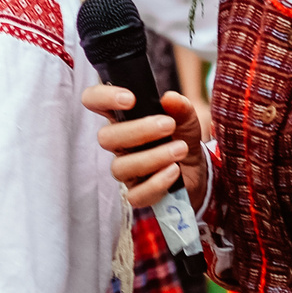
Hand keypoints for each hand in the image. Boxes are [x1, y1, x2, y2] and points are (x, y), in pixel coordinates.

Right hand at [84, 85, 210, 208]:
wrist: (196, 170)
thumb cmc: (181, 138)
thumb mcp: (186, 118)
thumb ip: (180, 106)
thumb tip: (170, 98)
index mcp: (123, 118)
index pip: (95, 101)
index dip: (102, 97)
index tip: (130, 98)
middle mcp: (119, 144)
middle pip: (105, 138)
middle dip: (138, 130)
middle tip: (169, 125)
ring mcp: (126, 170)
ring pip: (120, 167)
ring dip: (153, 157)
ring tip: (180, 149)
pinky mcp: (137, 193)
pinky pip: (135, 195)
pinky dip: (156, 183)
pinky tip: (174, 171)